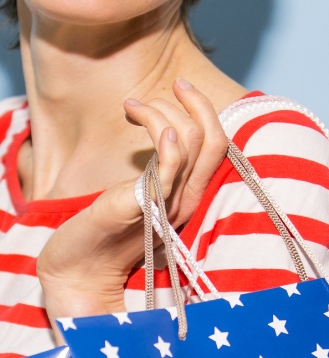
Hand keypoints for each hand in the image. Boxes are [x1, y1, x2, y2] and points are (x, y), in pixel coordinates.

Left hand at [36, 79, 228, 319]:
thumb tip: (163, 135)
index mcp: (189, 196)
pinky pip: (168, 164)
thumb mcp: (137, 196)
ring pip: (188, 141)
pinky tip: (138, 116)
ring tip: (132, 106)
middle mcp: (186, 199)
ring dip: (161, 112)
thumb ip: (156, 172)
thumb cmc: (101, 234)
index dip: (207, 111)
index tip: (183, 88)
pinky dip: (162, 134)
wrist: (80, 273)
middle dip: (196, 102)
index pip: (218, 147)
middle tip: (173, 84)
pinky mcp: (145, 206)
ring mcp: (168, 203)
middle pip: (213, 140)